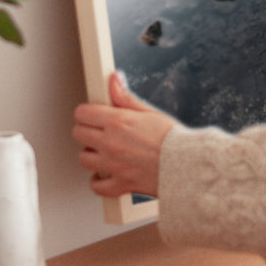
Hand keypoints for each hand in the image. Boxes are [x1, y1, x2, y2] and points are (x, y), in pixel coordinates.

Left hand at [72, 71, 177, 198]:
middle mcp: (110, 143)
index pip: (83, 113)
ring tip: (103, 151)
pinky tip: (105, 174)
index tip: (93, 114)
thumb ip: (126, 97)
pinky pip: (96, 186)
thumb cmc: (172, 139)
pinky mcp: (119, 184)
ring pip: (83, 159)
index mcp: (118, 122)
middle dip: (86, 130)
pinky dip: (98, 181)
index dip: (87, 112)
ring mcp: (113, 165)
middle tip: (98, 131)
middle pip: (78, 134)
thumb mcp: (149, 112)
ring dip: (91, 154)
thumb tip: (114, 80)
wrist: (186, 165)